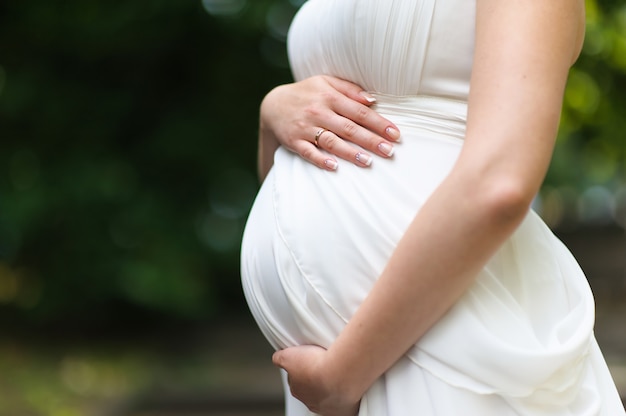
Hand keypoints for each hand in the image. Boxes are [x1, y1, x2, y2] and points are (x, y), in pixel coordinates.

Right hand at [260, 75, 400, 170]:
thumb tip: (372, 100)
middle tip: (389, 151)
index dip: (378, 123)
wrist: (273, 105)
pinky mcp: (294, 141)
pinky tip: (334, 167)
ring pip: (331, 141)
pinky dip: (321, 160)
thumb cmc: (307, 93)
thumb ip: (349, 89)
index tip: (395, 134)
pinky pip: (309, 152)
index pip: (359, 111)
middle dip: (371, 140)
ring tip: (368, 162)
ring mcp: (306, 128)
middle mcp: (319, 112)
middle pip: (349, 128)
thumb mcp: (325, 83)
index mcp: (329, 96)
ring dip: (350, 152)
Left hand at [273, 345, 360, 415]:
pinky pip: (346, 404)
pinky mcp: (346, 411)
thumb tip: (277, 358)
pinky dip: (347, 396)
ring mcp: (330, 408)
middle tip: (324, 365)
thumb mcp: (288, 355)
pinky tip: (348, 385)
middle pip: (313, 390)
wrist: (340, 373)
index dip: (302, 369)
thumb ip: (280, 358)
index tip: (309, 360)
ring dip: (332, 386)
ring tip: (337, 372)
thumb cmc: (317, 365)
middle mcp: (312, 403)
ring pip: (329, 397)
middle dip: (317, 379)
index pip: (296, 380)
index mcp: (298, 391)